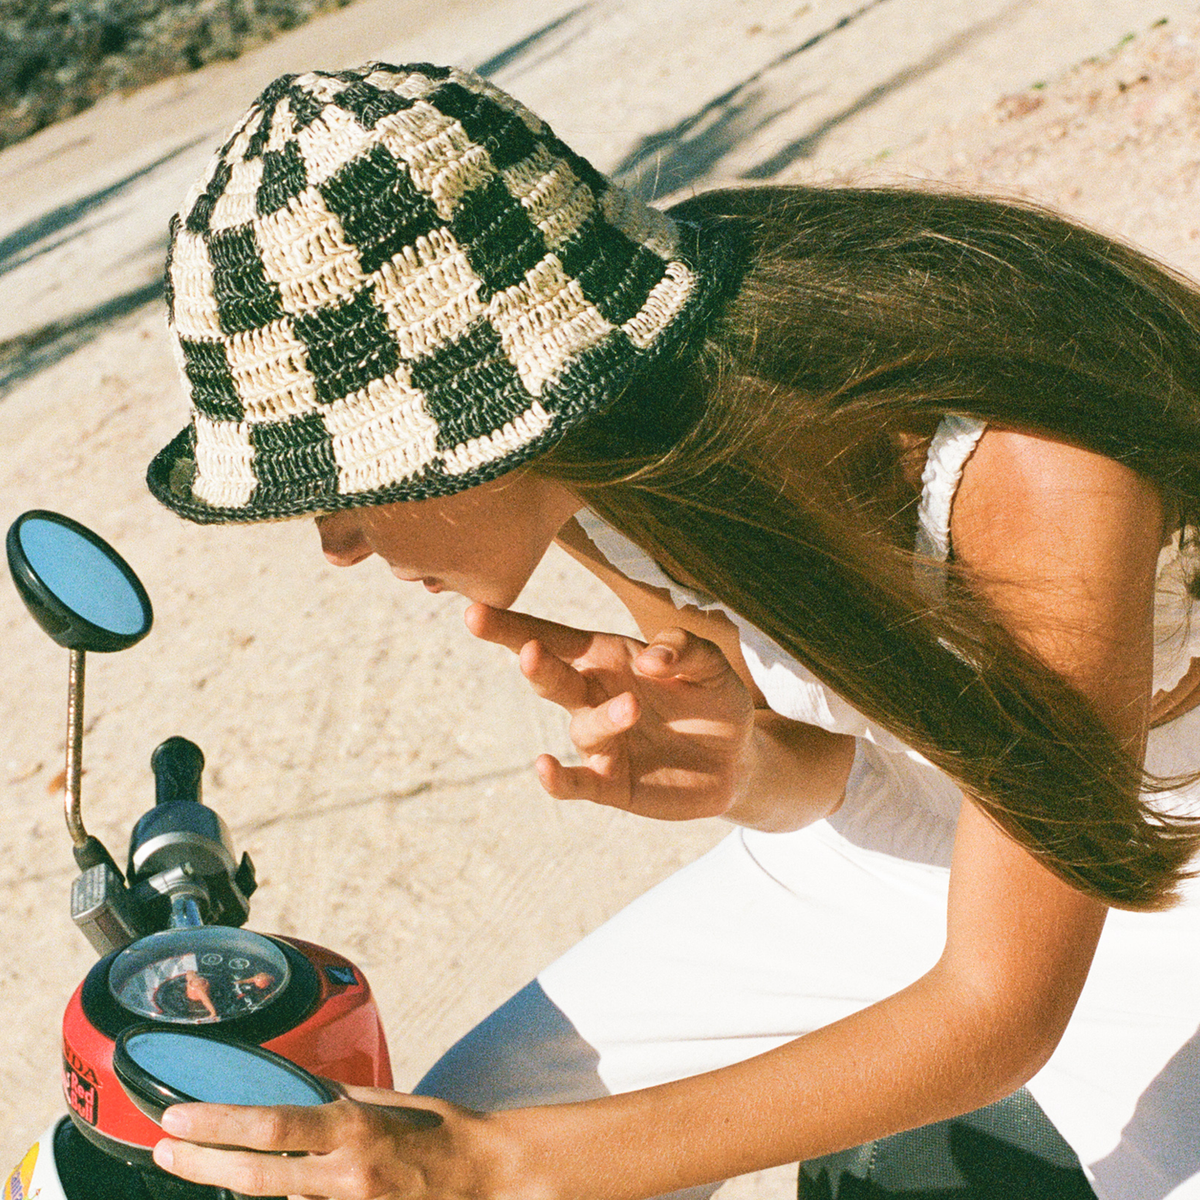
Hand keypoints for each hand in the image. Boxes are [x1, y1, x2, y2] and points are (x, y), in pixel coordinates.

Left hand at [152, 1086, 514, 1199]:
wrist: (483, 1173)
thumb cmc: (439, 1130)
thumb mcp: (385, 1102)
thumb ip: (335, 1100)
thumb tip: (293, 1091)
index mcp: (353, 1128)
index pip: (270, 1125)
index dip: (216, 1125)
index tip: (177, 1119)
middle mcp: (345, 1174)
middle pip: (255, 1176)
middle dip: (201, 1164)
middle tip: (166, 1149)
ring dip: (235, 1184)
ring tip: (202, 1166)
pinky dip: (279, 1199)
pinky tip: (259, 1187)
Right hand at [466, 604, 755, 819]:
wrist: (737, 759)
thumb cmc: (713, 699)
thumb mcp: (710, 664)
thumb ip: (684, 649)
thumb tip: (651, 660)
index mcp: (606, 657)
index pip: (551, 636)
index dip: (511, 627)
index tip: (473, 612)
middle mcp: (593, 696)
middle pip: (552, 677)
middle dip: (536, 665)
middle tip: (530, 652)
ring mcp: (601, 742)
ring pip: (584, 727)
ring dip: (604, 718)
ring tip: (631, 708)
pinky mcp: (613, 784)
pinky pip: (579, 784)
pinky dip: (558, 781)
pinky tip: (543, 768)